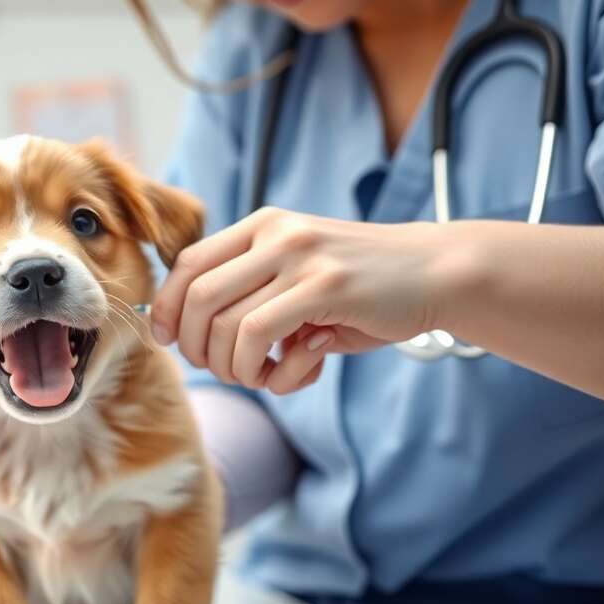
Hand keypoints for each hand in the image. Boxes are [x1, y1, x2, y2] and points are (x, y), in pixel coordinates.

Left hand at [151, 207, 458, 393]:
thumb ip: (251, 293)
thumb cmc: (362, 288)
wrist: (437, 273)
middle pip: (197, 296)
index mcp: (262, 225)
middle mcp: (275, 233)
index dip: (166, 307)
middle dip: (195, 347)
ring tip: (258, 377)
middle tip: (219, 372)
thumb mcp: (298, 277)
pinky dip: (259, 368)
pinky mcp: (325, 286)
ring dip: (232, 366)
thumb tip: (186, 333)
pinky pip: (258, 335)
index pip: (187, 264)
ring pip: (225, 322)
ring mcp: (300, 256)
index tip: (168, 341)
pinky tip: (282, 376)